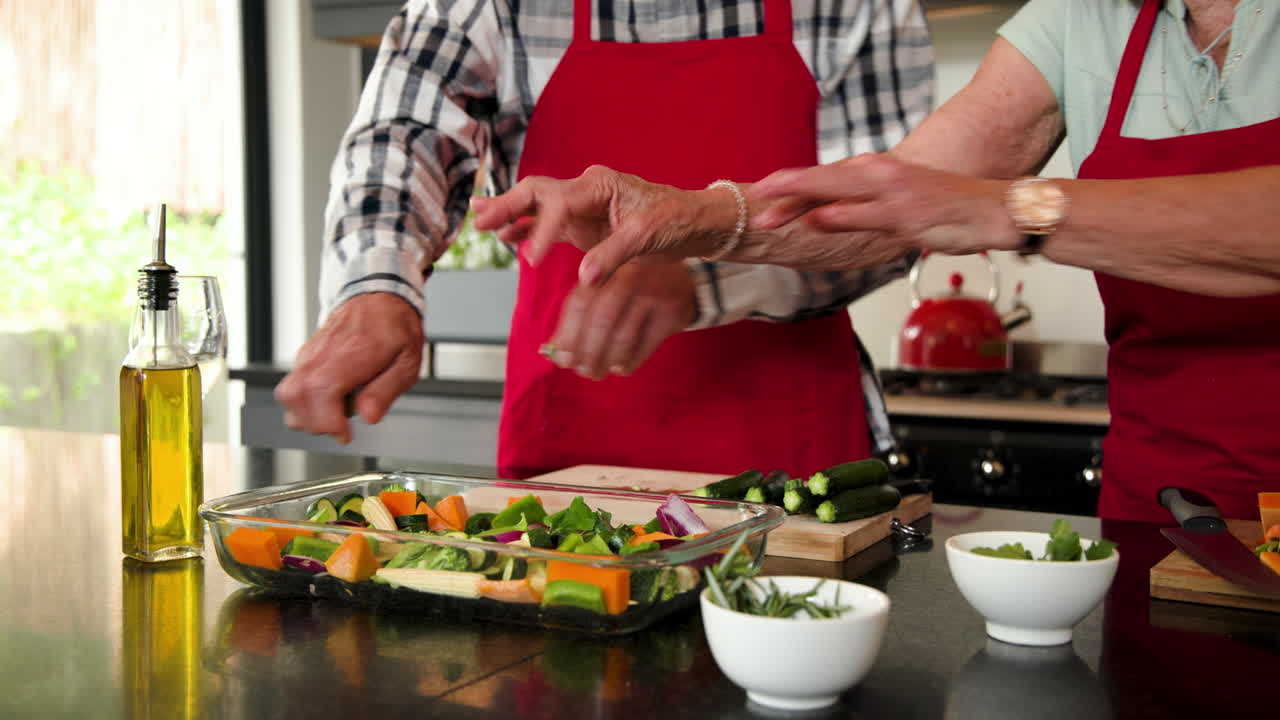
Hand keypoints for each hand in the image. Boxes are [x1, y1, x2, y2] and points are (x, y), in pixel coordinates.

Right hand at [274, 293, 423, 443]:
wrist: (378, 297)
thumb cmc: (394, 328)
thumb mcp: (407, 361)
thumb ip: (386, 391)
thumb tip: (368, 417)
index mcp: (351, 353)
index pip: (321, 391)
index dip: (328, 421)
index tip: (345, 433)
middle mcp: (323, 353)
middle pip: (296, 397)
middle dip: (316, 424)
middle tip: (342, 426)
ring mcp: (310, 354)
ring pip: (288, 394)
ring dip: (307, 416)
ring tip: (334, 414)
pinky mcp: (305, 358)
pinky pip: (293, 387)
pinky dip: (307, 403)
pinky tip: (331, 400)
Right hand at [470, 165, 735, 283]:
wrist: (695, 224)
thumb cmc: (677, 221)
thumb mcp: (648, 237)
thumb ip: (614, 254)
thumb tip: (585, 276)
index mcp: (600, 184)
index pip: (558, 202)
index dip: (540, 230)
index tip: (530, 259)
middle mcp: (587, 191)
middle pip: (536, 192)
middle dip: (507, 204)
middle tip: (480, 218)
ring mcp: (583, 208)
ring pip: (537, 205)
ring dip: (510, 213)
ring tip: (480, 221)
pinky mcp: (585, 226)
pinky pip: (548, 224)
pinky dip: (527, 229)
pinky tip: (506, 237)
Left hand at [544, 263, 696, 379]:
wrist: (685, 284)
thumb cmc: (634, 292)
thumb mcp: (606, 292)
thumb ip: (580, 317)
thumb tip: (553, 352)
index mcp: (607, 268)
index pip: (580, 301)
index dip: (569, 333)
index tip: (563, 358)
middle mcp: (631, 275)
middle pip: (602, 318)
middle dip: (588, 351)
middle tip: (582, 372)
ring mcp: (655, 293)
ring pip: (624, 335)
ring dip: (606, 360)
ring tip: (598, 373)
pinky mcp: (672, 312)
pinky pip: (646, 344)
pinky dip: (630, 361)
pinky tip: (621, 368)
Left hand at [750, 153, 1019, 255]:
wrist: (995, 209)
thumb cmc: (947, 207)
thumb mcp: (898, 204)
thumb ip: (863, 208)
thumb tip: (828, 216)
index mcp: (875, 172)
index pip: (824, 177)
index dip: (790, 184)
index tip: (759, 191)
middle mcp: (880, 176)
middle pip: (822, 181)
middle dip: (784, 190)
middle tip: (751, 199)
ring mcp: (892, 196)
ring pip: (837, 194)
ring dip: (799, 203)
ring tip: (768, 213)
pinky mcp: (906, 216)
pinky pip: (866, 217)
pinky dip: (839, 217)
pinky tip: (816, 220)